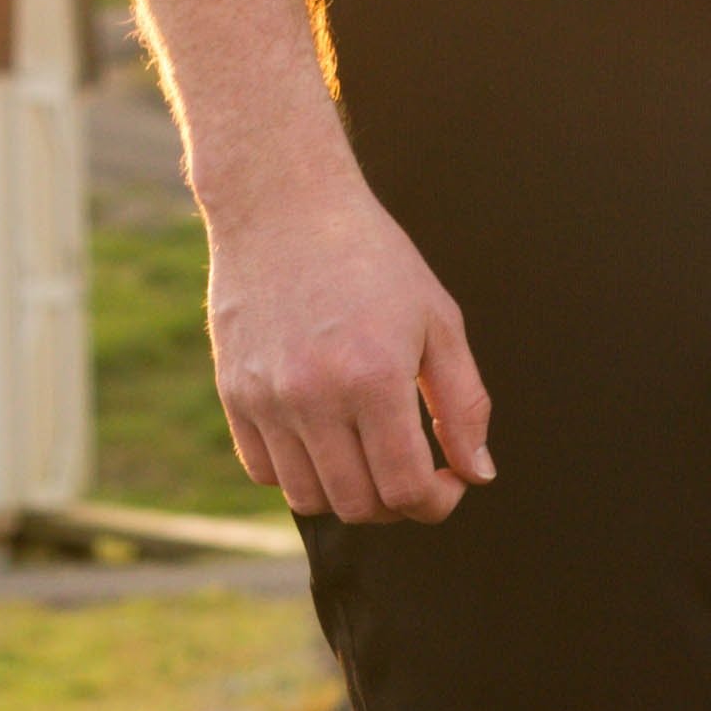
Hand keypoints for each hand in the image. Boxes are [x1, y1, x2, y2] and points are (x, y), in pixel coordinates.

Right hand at [201, 163, 492, 523]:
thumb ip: (464, 405)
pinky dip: (299, 472)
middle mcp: (313, 396)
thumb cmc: (373, 258)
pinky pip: (264, 471)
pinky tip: (326, 438)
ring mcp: (265, 398)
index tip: (448, 481)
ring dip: (348, 493)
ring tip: (370, 455)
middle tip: (415, 469)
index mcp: (373, 377)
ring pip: (308, 498)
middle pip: (358, 505)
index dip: (437, 502)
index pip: (405, 490)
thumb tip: (477, 474)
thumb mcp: (439, 321)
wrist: (283, 204)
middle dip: (398, 503)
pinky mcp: (233, 393)